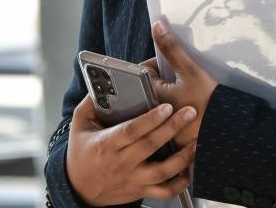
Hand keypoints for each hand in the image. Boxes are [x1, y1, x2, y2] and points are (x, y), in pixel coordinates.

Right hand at [64, 92, 196, 205]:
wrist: (79, 189)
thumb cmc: (82, 153)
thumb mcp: (80, 126)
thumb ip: (90, 103)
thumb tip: (102, 83)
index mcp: (107, 144)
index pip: (131, 131)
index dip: (150, 119)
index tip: (166, 107)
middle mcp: (121, 163)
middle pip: (151, 145)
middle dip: (173, 128)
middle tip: (190, 112)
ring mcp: (133, 178)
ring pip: (162, 171)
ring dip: (182, 157)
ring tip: (196, 141)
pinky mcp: (141, 190)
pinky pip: (164, 191)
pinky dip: (180, 183)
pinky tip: (190, 170)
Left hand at [140, 19, 219, 151]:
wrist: (226, 130)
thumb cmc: (207, 100)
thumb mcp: (190, 70)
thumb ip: (171, 48)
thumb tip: (157, 26)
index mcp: (150, 96)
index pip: (142, 72)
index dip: (155, 64)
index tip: (169, 65)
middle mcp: (149, 115)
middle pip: (146, 88)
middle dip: (159, 80)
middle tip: (176, 79)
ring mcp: (158, 127)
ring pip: (155, 103)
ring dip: (165, 95)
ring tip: (182, 93)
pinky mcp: (168, 136)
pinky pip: (162, 119)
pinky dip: (170, 112)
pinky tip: (184, 108)